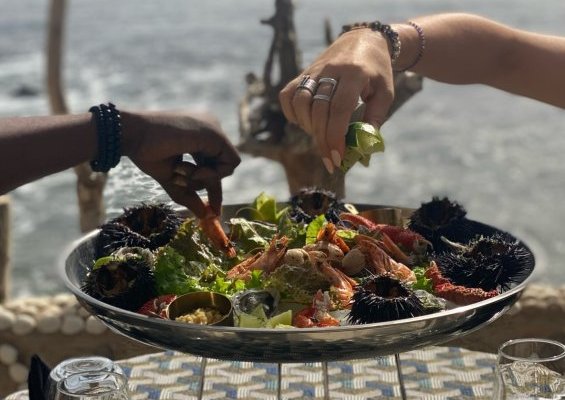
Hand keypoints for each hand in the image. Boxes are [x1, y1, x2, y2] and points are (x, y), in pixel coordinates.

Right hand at [122, 111, 240, 217]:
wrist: (133, 134)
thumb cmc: (146, 153)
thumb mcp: (172, 178)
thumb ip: (189, 195)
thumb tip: (204, 216)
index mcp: (199, 135)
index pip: (214, 163)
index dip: (213, 185)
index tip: (212, 209)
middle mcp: (210, 128)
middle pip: (222, 166)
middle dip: (211, 187)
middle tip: (207, 206)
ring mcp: (214, 129)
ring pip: (227, 166)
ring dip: (205, 178)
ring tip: (180, 171)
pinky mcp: (216, 133)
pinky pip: (230, 163)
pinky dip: (213, 174)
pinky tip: (193, 170)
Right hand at [279, 29, 394, 172]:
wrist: (363, 39)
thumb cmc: (377, 72)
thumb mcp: (385, 94)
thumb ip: (374, 119)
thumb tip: (362, 150)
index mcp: (355, 73)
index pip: (340, 108)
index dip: (336, 135)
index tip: (337, 158)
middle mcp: (331, 69)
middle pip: (319, 109)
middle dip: (323, 140)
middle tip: (330, 160)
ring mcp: (314, 69)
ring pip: (300, 101)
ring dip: (307, 126)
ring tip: (320, 137)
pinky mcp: (303, 72)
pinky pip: (289, 94)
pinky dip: (292, 113)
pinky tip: (305, 123)